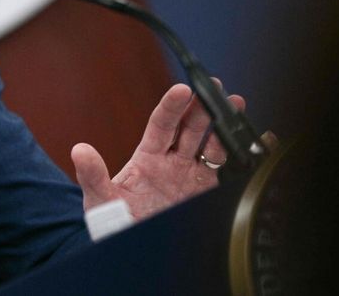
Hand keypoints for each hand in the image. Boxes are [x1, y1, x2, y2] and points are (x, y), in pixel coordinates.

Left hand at [71, 82, 245, 220]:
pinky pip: (230, 171)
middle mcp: (173, 162)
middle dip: (204, 107)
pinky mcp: (209, 193)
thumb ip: (93, 176)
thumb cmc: (115, 222)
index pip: (161, 124)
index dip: (173, 106)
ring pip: (213, 145)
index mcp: (148, 157)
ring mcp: (193, 176)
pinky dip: (246, 155)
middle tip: (217, 88)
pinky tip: (260, 141)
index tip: (183, 90)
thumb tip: (79, 151)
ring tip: (237, 107)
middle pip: (191, 128)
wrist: (136, 250)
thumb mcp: (101, 200)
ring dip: (225, 126)